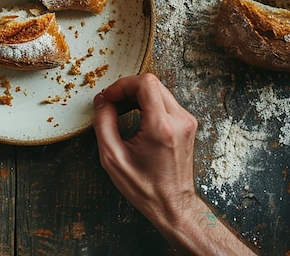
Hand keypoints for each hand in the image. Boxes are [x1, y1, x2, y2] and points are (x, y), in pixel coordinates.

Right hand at [93, 73, 254, 254]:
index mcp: (162, 128)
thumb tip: (102, 101)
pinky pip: (165, 101)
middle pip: (152, 83)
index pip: (145, 84)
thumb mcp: (113, 158)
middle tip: (112, 103)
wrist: (172, 205)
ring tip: (121, 110)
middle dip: (127, 88)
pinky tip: (134, 115)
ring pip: (158, 89)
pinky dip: (147, 102)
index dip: (122, 85)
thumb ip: (104, 124)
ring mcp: (186, 121)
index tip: (108, 98)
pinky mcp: (187, 124)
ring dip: (136, 95)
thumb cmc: (144, 187)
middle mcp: (179, 120)